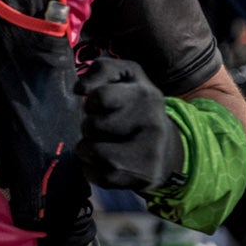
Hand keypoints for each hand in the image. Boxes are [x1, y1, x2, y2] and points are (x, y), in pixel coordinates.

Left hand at [76, 57, 182, 191]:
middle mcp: (152, 123)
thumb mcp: (126, 77)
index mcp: (147, 94)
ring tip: (103, 144)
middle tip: (104, 128)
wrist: (165, 149)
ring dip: (87, 148)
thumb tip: (79, 88)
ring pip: (90, 150)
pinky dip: (92, 168)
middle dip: (89, 126)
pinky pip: (94, 174)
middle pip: (91, 125)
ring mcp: (149, 152)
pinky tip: (108, 162)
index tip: (98, 106)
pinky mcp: (141, 177)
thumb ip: (102, 69)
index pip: (100, 97)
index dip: (91, 103)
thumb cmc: (136, 108)